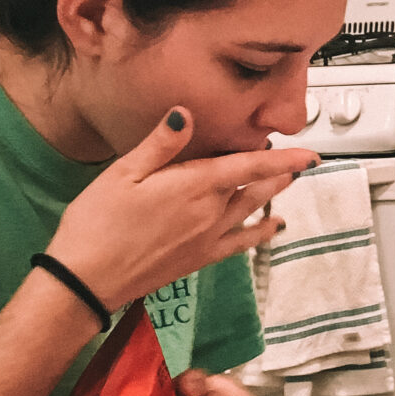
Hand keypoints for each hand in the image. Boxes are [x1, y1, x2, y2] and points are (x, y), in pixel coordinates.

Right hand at [44, 106, 313, 312]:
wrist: (86, 281)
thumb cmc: (97, 224)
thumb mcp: (123, 174)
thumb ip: (160, 144)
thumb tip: (186, 113)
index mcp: (194, 186)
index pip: (249, 166)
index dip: (282, 158)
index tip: (309, 153)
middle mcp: (209, 213)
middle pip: (253, 187)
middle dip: (276, 172)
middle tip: (295, 160)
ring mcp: (207, 238)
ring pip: (251, 211)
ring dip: (272, 195)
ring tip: (289, 183)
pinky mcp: (199, 259)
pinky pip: (241, 244)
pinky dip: (261, 233)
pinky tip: (274, 228)